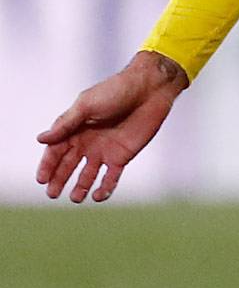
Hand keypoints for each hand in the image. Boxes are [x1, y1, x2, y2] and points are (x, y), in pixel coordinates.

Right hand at [35, 51, 187, 202]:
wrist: (149, 89)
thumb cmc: (115, 91)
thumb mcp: (87, 105)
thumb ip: (65, 124)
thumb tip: (41, 139)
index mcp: (75, 128)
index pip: (56, 151)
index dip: (48, 165)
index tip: (41, 179)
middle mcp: (87, 142)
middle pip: (68, 165)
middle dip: (59, 180)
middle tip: (52, 194)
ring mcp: (104, 150)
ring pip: (88, 175)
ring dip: (80, 187)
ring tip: (75, 198)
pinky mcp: (122, 156)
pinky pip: (111, 177)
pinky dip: (105, 188)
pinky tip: (98, 196)